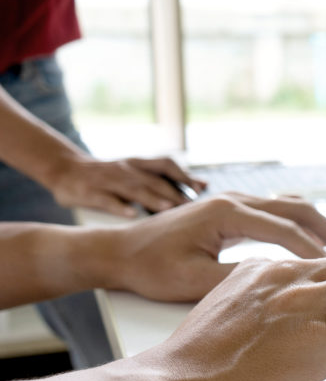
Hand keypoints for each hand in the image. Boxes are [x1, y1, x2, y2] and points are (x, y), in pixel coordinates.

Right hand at [46, 155, 206, 216]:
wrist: (66, 169)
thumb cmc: (112, 176)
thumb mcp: (139, 173)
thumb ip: (169, 179)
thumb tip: (204, 185)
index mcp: (139, 164)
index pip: (166, 165)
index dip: (184, 176)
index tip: (201, 190)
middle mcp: (126, 169)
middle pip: (153, 180)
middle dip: (173, 193)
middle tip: (191, 208)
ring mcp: (107, 180)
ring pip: (133, 189)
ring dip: (152, 198)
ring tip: (168, 209)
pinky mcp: (89, 191)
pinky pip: (106, 200)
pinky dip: (119, 207)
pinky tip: (132, 216)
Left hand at [100, 193, 325, 301]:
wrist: (116, 252)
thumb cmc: (147, 268)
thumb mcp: (191, 282)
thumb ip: (238, 281)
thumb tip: (283, 288)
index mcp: (228, 214)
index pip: (289, 232)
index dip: (321, 255)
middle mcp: (235, 200)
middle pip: (302, 210)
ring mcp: (235, 201)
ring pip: (294, 208)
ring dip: (323, 229)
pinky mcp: (232, 211)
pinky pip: (280, 213)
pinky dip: (304, 228)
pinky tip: (315, 249)